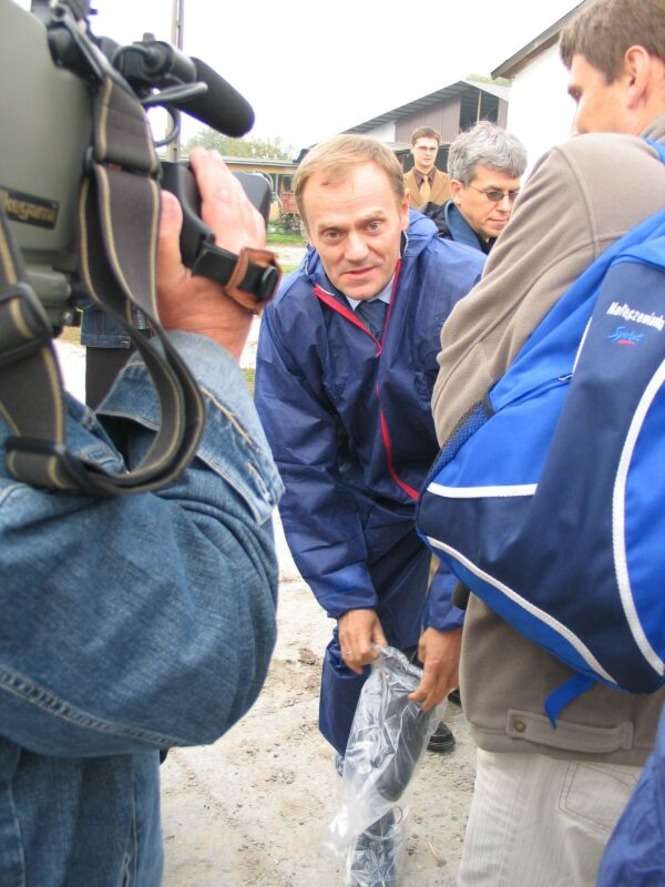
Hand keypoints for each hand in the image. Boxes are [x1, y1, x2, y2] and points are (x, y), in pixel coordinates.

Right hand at [156, 147, 266, 357]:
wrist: (210, 352)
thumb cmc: (186, 321)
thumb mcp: (163, 278)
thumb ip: (163, 236)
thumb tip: (166, 199)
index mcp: (229, 246)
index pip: (221, 195)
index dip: (208, 170)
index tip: (198, 154)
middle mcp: (249, 250)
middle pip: (239, 200)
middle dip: (223, 175)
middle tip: (207, 158)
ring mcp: (257, 261)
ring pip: (251, 215)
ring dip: (236, 192)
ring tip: (220, 178)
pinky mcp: (258, 272)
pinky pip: (257, 232)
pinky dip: (246, 213)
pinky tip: (237, 212)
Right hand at [338, 609, 387, 674]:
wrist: (351, 604)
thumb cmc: (365, 613)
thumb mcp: (377, 625)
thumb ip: (380, 639)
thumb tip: (383, 651)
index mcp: (361, 632)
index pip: (365, 651)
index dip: (372, 656)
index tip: (377, 654)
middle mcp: (351, 637)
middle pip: (357, 657)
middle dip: (366, 661)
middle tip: (372, 657)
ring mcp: (344, 639)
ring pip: (349, 659)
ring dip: (358, 664)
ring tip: (364, 663)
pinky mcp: (340, 640)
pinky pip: (344, 656)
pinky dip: (350, 663)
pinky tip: (356, 666)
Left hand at [409, 626, 461, 711]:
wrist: (454, 624)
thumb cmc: (437, 631)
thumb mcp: (423, 643)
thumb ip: (422, 657)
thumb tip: (425, 663)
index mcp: (433, 666)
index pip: (425, 688)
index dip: (418, 696)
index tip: (412, 698)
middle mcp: (445, 671)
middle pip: (437, 694)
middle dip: (429, 703)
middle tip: (423, 707)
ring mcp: (455, 671)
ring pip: (447, 691)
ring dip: (439, 698)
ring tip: (434, 701)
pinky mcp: (461, 668)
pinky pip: (455, 684)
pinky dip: (449, 689)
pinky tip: (445, 690)